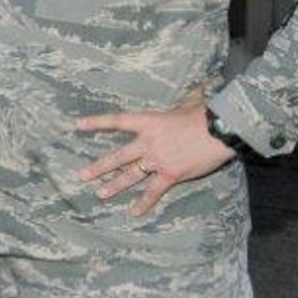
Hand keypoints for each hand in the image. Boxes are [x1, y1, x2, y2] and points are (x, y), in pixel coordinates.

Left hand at [75, 99, 233, 215]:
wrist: (221, 130)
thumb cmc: (206, 112)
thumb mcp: (191, 99)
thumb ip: (187, 96)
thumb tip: (198, 84)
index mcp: (149, 122)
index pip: (117, 121)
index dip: (96, 122)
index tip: (77, 125)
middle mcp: (148, 143)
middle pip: (118, 156)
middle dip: (99, 167)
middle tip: (82, 175)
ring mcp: (158, 160)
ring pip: (130, 175)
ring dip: (114, 186)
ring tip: (100, 194)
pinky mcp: (171, 174)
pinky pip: (154, 191)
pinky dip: (144, 202)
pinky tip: (134, 213)